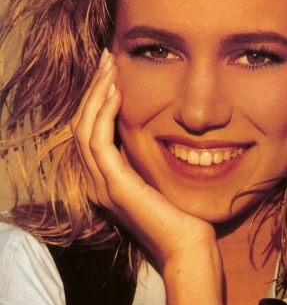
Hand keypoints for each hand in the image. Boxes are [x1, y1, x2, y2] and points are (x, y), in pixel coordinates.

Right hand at [70, 50, 215, 268]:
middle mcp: (94, 182)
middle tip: (106, 58)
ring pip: (83, 128)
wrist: (187, 246)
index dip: (95, 98)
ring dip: (95, 93)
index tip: (110, 70)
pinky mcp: (114, 185)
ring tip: (109, 66)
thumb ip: (144, 155)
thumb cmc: (181, 213)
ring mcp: (100, 185)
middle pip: (80, 124)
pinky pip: (98, 140)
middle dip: (92, 88)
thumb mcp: (157, 175)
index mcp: (103, 179)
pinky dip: (103, 113)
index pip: (88, 130)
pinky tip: (115, 92)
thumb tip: (150, 124)